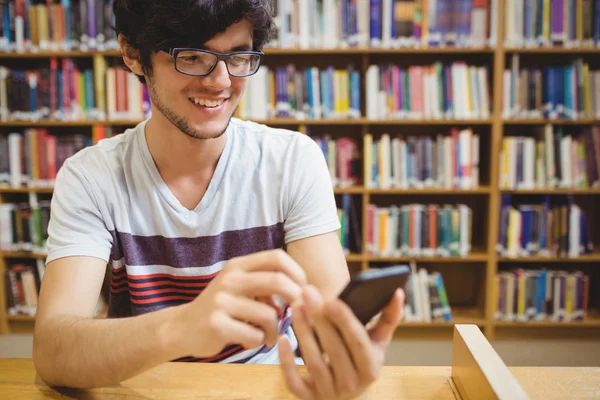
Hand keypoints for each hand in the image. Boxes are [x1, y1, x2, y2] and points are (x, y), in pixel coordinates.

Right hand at [169, 249, 306, 358]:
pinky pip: (254, 335)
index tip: (303, 289)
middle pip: (277, 281)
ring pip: (269, 315)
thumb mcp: (240, 286)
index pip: (276, 257)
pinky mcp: (216, 324)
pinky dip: (259, 342)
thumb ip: (266, 284)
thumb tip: (301, 293)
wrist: (183, 327)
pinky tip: (251, 341)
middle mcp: (230, 279)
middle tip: (296, 313)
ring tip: (269, 335)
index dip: (297, 272)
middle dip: (295, 299)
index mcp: (238, 266)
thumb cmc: (222, 307)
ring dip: (275, 330)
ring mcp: (222, 301)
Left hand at [279, 285, 403, 399]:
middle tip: (307, 292)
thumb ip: (388, 318)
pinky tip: (282, 339)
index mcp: (372, 368)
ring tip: (296, 306)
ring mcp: (329, 394)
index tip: (332, 300)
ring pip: (313, 362)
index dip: (345, 322)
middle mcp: (352, 385)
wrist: (343, 393)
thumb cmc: (359, 358)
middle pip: (333, 348)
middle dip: (319, 318)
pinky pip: (294, 382)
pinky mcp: (308, 399)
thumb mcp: (376, 343)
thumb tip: (399, 292)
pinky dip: (286, 362)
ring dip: (302, 332)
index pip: (358, 342)